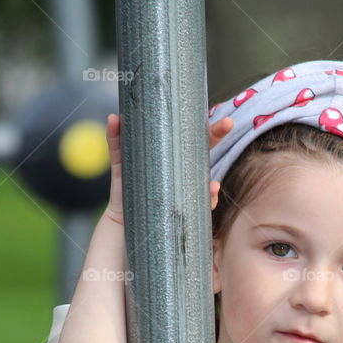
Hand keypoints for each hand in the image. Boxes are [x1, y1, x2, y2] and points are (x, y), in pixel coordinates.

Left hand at [104, 114, 233, 223]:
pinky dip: (208, 203)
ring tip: (213, 184)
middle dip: (217, 136)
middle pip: (204, 153)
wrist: (120, 225)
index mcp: (173, 161)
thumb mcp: (120, 165)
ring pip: (206, 187)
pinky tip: (210, 197)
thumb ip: (117, 142)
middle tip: (228, 123)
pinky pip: (201, 209)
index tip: (224, 119)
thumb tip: (114, 117)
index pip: (194, 140)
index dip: (211, 129)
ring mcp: (186, 194)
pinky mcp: (185, 214)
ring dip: (212, 186)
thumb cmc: (126, 192)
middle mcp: (184, 176)